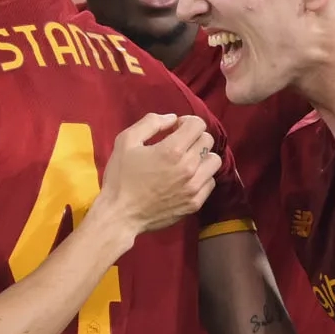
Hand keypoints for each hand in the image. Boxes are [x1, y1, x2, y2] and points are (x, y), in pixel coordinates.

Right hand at [95, 113, 221, 234]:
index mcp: (172, 149)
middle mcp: (189, 167)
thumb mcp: (126, 141)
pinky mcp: (195, 203)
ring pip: (214, 161)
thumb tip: (172, 119)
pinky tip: (185, 179)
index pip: (198, 124)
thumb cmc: (120, 177)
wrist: (120, 214)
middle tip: (178, 145)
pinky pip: (210, 183)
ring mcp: (194, 187)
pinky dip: (201, 177)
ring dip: (201, 157)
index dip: (186, 122)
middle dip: (193, 138)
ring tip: (186, 162)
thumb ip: (150, 123)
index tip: (174, 130)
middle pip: (207, 141)